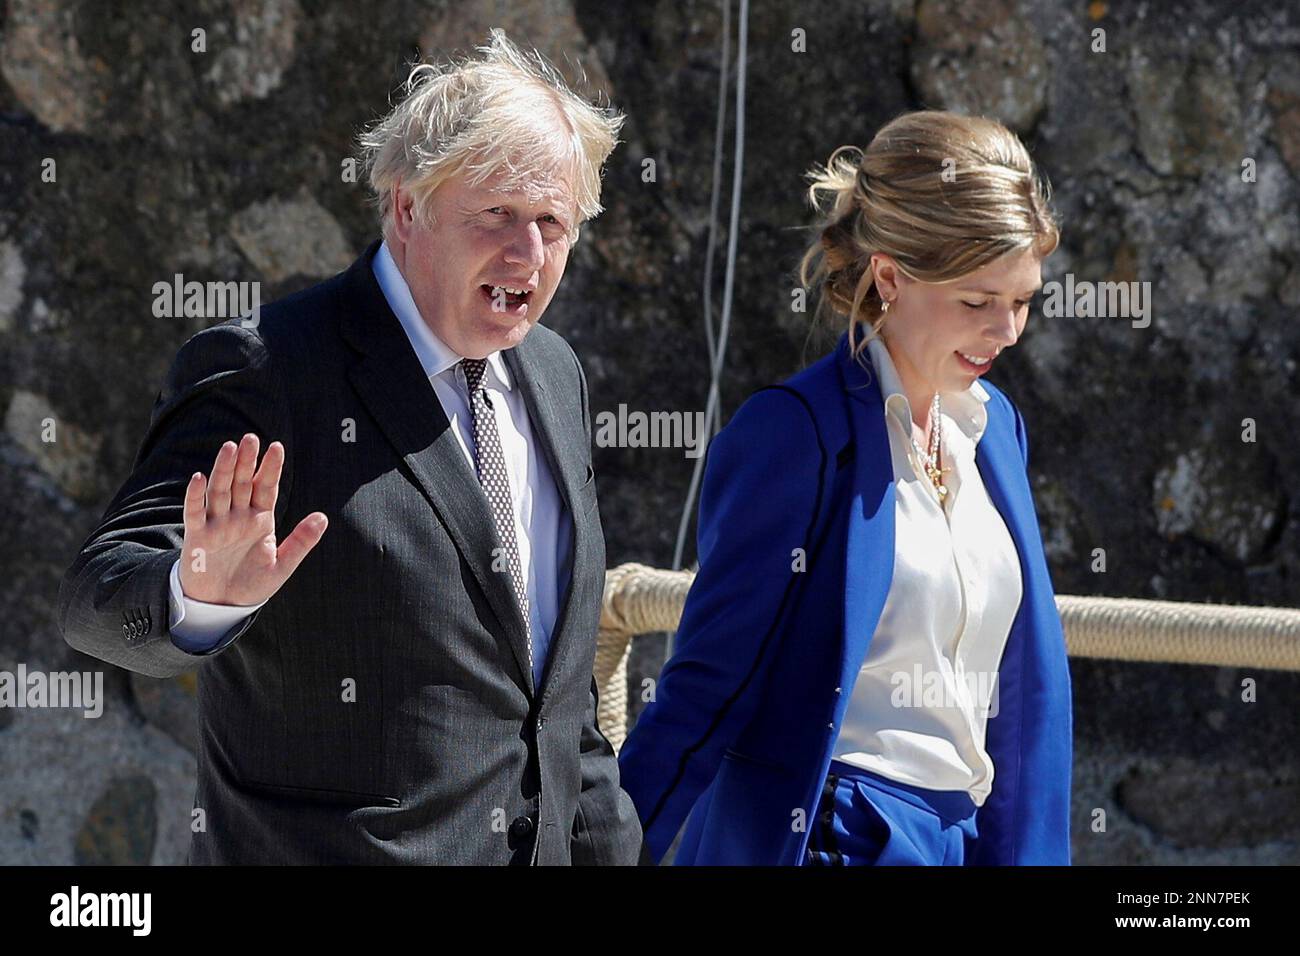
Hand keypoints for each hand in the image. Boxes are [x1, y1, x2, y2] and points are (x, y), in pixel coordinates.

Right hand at [178, 433, 326, 605]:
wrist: (223, 606)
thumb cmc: (252, 584)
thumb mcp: (282, 565)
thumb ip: (301, 542)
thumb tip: (323, 517)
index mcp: (260, 520)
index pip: (266, 488)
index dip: (270, 468)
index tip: (277, 447)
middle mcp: (238, 517)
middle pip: (241, 483)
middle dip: (246, 461)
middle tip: (251, 438)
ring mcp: (217, 525)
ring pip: (219, 491)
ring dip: (223, 470)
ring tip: (229, 448)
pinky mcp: (197, 537)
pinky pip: (194, 513)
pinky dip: (195, 496)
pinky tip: (199, 477)